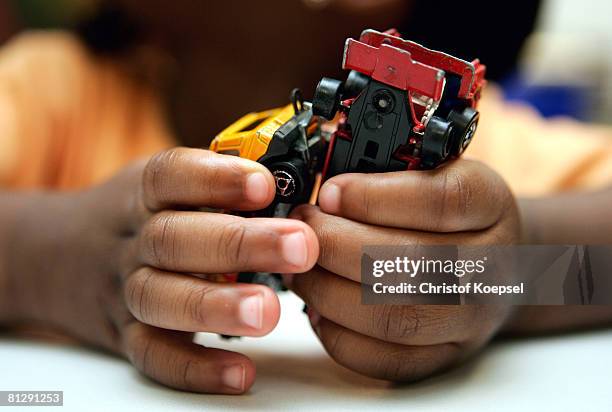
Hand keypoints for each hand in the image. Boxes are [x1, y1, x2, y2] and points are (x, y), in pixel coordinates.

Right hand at [5, 148, 317, 392]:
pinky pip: (154, 356)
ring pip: (161, 298)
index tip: (265, 185)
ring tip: (270, 311)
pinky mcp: (124, 337)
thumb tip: (292, 178)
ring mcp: (123, 291)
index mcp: (142, 193)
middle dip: (241, 243)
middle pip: (175, 239)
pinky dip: (195, 368)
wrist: (53, 257)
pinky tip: (240, 373)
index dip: (217, 178)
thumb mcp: (157, 184)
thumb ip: (213, 181)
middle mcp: (131, 240)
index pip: (172, 175)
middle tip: (300, 246)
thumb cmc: (134, 216)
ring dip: (217, 306)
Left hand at [285, 159, 519, 380]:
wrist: (497, 264)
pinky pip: (387, 360)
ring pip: (393, 316)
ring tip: (301, 268)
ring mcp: (471, 318)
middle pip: (410, 263)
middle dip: (335, 244)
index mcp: (489, 204)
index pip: (440, 200)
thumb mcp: (437, 173)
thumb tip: (323, 190)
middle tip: (301, 230)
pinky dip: (340, 336)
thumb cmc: (452, 215)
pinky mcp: (446, 356)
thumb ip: (390, 173)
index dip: (373, 198)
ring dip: (328, 291)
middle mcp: (489, 265)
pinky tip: (319, 309)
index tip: (328, 193)